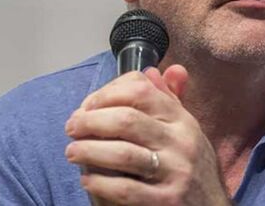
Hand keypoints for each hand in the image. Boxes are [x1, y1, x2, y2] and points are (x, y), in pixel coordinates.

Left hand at [64, 66, 231, 205]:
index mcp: (182, 120)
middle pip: (127, 120)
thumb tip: (150, 71)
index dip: (107, 94)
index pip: (141, 92)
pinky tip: (88, 179)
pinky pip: (125, 189)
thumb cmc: (192, 166)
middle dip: (90, 121)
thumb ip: (168, 99)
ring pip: (123, 154)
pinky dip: (99, 183)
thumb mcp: (186, 130)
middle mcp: (181, 143)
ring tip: (72, 152)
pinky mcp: (165, 201)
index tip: (88, 104)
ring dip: (88, 151)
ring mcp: (175, 173)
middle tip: (72, 127)